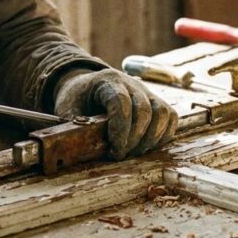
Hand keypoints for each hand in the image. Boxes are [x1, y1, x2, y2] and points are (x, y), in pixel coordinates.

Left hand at [54, 68, 177, 159]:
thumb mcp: (67, 110)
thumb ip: (74, 127)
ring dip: (151, 139)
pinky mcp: (155, 101)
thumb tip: (79, 150)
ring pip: (162, 113)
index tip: (114, 150)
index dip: (120, 129)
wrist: (85, 86)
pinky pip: (170, 117)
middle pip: (144, 109)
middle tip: (120, 156)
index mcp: (106, 81)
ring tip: (134, 153)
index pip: (121, 101)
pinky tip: (147, 146)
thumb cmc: (76, 100)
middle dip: (134, 139)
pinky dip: (163, 135)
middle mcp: (130, 83)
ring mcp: (146, 91)